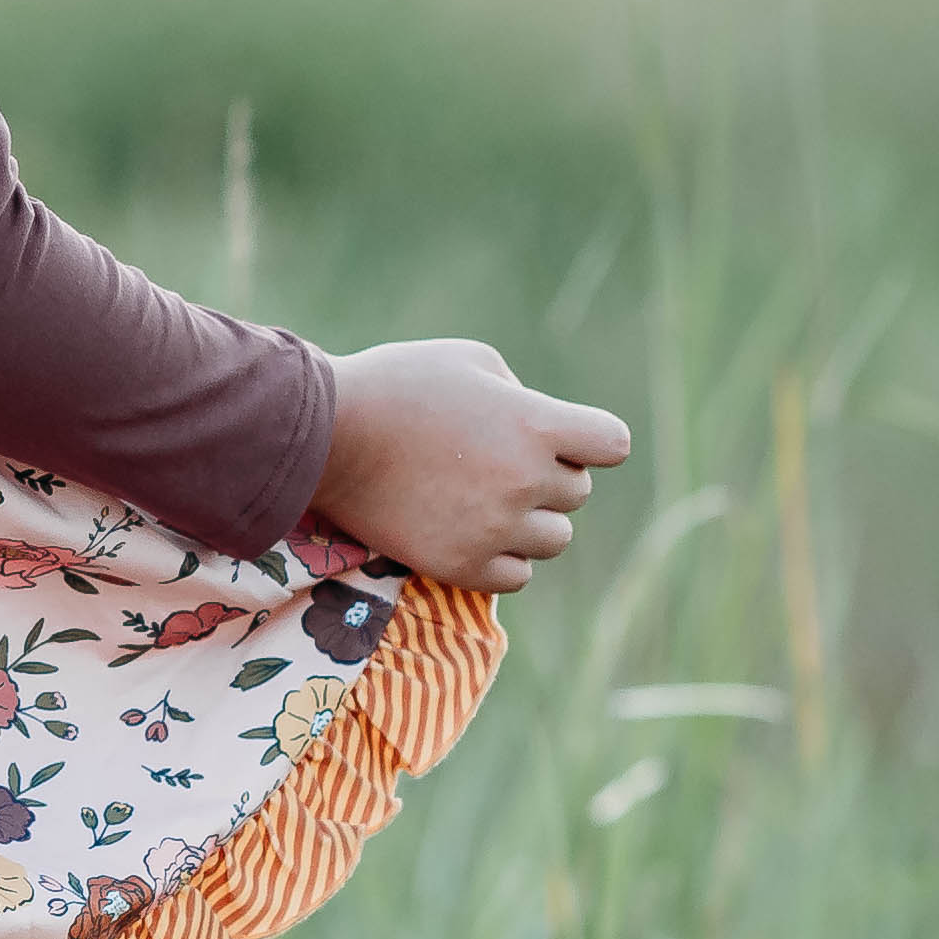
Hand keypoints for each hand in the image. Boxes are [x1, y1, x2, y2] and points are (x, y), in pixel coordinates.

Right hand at [307, 337, 632, 592]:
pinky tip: (471, 532)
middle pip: (577, 492)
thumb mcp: (470, 361)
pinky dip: (503, 559)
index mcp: (537, 425)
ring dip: (530, 521)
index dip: (590, 440)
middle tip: (496, 463)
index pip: (612, 444)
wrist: (326, 436)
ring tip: (484, 501)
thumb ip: (519, 393)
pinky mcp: (462, 566)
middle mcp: (526, 481)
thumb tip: (540, 425)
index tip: (560, 437)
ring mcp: (495, 528)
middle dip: (548, 476)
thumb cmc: (397, 385)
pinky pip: (517, 577)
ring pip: (553, 539)